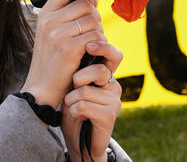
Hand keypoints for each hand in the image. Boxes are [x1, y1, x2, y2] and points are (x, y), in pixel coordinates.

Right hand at [20, 0, 103, 109]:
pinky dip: (99, 44)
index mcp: (44, 14)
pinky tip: (91, 52)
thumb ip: (64, 16)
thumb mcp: (49, 33)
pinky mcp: (70, 48)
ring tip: (91, 43)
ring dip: (99, 31)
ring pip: (93, 20)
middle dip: (95, 16)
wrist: (41, 89)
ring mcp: (59, 34)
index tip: (88, 1)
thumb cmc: (50, 62)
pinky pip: (96, 36)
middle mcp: (49, 21)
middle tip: (92, 30)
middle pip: (85, 4)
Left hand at [61, 41, 122, 161]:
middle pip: (98, 70)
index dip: (103, 48)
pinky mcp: (110, 116)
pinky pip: (83, 106)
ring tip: (74, 106)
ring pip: (84, 91)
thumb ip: (80, 67)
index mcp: (107, 74)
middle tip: (74, 90)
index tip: (88, 46)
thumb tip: (78, 44)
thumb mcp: (75, 85)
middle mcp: (114, 85)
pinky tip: (78, 116)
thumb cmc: (74, 108)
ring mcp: (114, 101)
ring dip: (72, 100)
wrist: (79, 140)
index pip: (113, 55)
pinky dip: (74, 111)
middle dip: (78, 79)